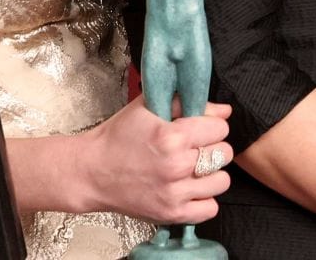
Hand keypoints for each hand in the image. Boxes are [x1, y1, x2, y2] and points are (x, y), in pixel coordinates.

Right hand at [76, 96, 233, 223]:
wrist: (90, 172)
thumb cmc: (117, 137)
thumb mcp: (148, 108)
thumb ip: (187, 102)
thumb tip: (225, 110)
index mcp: (172, 136)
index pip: (221, 127)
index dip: (211, 125)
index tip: (198, 128)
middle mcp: (176, 166)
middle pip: (224, 153)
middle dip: (212, 147)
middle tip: (194, 148)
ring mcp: (174, 193)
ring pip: (222, 181)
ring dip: (211, 174)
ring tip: (193, 169)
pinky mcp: (170, 214)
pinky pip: (210, 209)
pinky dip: (204, 199)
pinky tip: (190, 188)